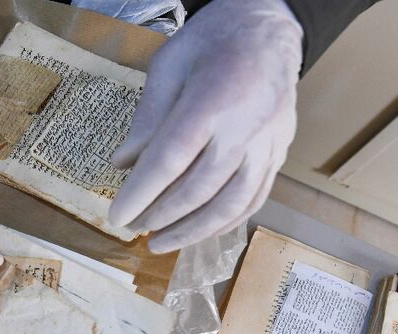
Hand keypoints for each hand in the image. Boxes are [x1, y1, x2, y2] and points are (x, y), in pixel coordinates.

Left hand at [109, 0, 302, 252]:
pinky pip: (255, 198)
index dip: (141, 193)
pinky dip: (226, 222)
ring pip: (231, 203)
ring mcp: (269, 143)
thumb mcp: (168, 65)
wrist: (268, 26)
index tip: (117, 216)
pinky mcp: (280, 152)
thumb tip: (123, 164)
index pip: (170, 160)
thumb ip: (147, 118)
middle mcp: (246, 127)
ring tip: (161, 242)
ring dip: (193, 230)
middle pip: (200, 188)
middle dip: (162, 215)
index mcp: (213, 100)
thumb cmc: (212, 41)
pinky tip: (200, 232)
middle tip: (134, 228)